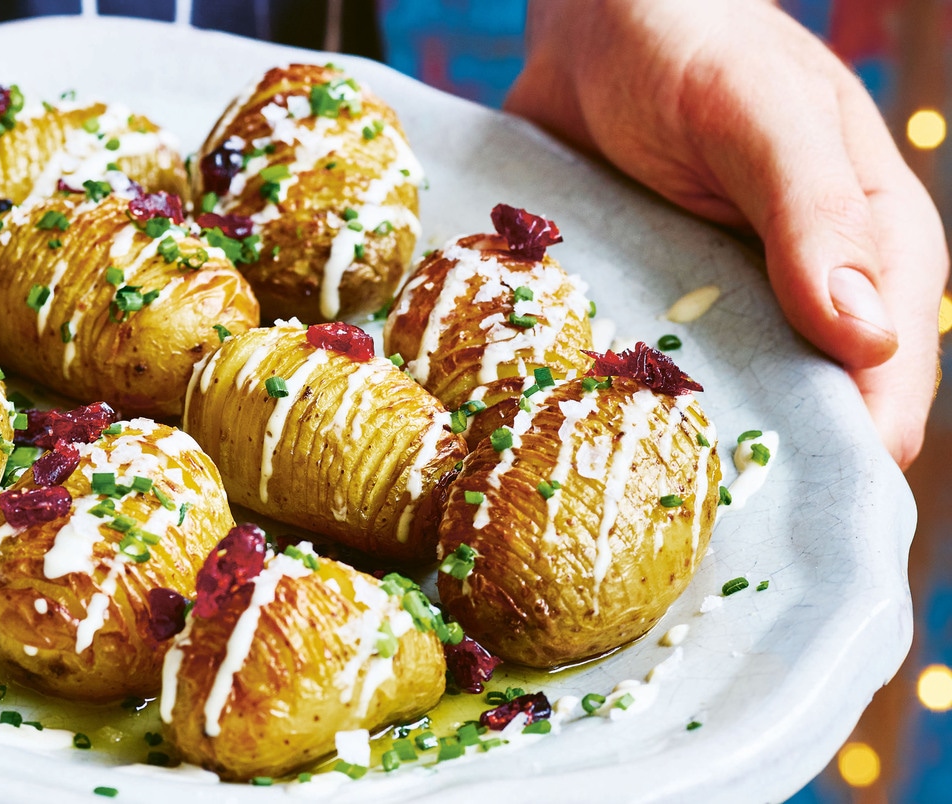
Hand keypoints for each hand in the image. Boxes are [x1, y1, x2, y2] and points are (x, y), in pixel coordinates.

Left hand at [507, 0, 948, 467]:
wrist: (596, 22)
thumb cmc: (694, 47)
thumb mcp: (761, 115)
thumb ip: (814, 215)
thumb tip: (869, 341)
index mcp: (876, 254)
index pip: (886, 395)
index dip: (843, 460)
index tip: (777, 510)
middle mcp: (808, 296)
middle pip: (802, 423)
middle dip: (754, 470)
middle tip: (682, 515)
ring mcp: (729, 309)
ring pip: (724, 413)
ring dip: (682, 452)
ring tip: (627, 495)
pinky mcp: (658, 307)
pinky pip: (652, 379)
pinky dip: (627, 409)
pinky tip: (585, 439)